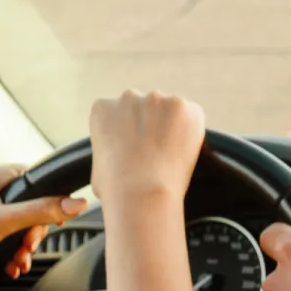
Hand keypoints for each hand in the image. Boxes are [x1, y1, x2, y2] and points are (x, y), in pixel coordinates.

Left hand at [0, 162, 86, 285]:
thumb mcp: (2, 223)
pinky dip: (10, 250)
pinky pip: (3, 233)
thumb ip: (42, 211)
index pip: (30, 177)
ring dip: (22, 244)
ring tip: (18, 260)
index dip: (45, 199)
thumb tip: (76, 203)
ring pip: (16, 222)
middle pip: (26, 203)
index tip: (52, 220)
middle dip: (32, 230)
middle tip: (28, 245)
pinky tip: (10, 264)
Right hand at [89, 91, 205, 209]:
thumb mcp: (98, 165)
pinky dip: (191, 131)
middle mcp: (128, 97)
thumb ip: (109, 149)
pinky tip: (184, 150)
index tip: (135, 147)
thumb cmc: (116, 189)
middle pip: (145, 107)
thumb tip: (118, 156)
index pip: (118, 112)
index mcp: (102, 108)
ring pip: (169, 110)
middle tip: (156, 151)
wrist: (141, 193)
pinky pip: (192, 115)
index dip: (129, 131)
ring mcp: (156, 99)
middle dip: (151, 124)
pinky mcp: (181, 107)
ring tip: (171, 155)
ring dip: (172, 126)